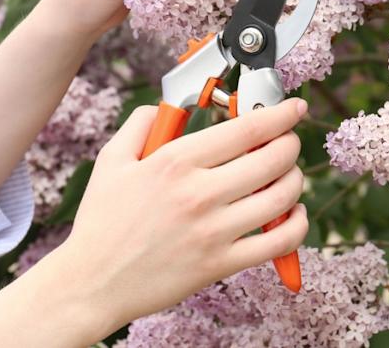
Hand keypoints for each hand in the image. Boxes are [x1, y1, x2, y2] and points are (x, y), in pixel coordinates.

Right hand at [53, 98, 309, 339]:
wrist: (93, 282)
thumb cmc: (102, 222)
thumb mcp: (112, 160)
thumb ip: (141, 123)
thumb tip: (167, 105)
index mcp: (176, 161)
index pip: (247, 128)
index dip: (281, 114)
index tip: (294, 109)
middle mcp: (199, 193)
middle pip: (273, 158)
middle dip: (290, 144)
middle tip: (288, 142)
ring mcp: (213, 231)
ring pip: (282, 196)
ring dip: (295, 180)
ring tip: (287, 175)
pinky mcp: (221, 264)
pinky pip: (278, 242)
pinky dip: (296, 225)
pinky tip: (291, 214)